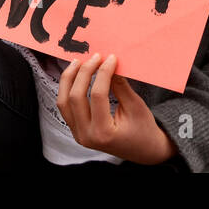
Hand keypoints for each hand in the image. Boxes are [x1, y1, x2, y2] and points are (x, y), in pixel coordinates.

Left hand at [56, 53, 177, 164]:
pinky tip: (75, 76)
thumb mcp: (136, 107)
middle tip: (96, 57)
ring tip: (78, 62)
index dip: (103, 73)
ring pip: (64, 102)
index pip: (97, 95)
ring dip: (69, 79)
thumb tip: (109, 62)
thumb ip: (120, 86)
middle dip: (84, 72)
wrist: (144, 151)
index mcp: (103, 133)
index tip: (111, 58)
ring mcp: (78, 135)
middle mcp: (86, 136)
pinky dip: (68, 89)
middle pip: (75, 97)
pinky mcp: (76, 130)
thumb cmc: (144, 130)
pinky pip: (65, 107)